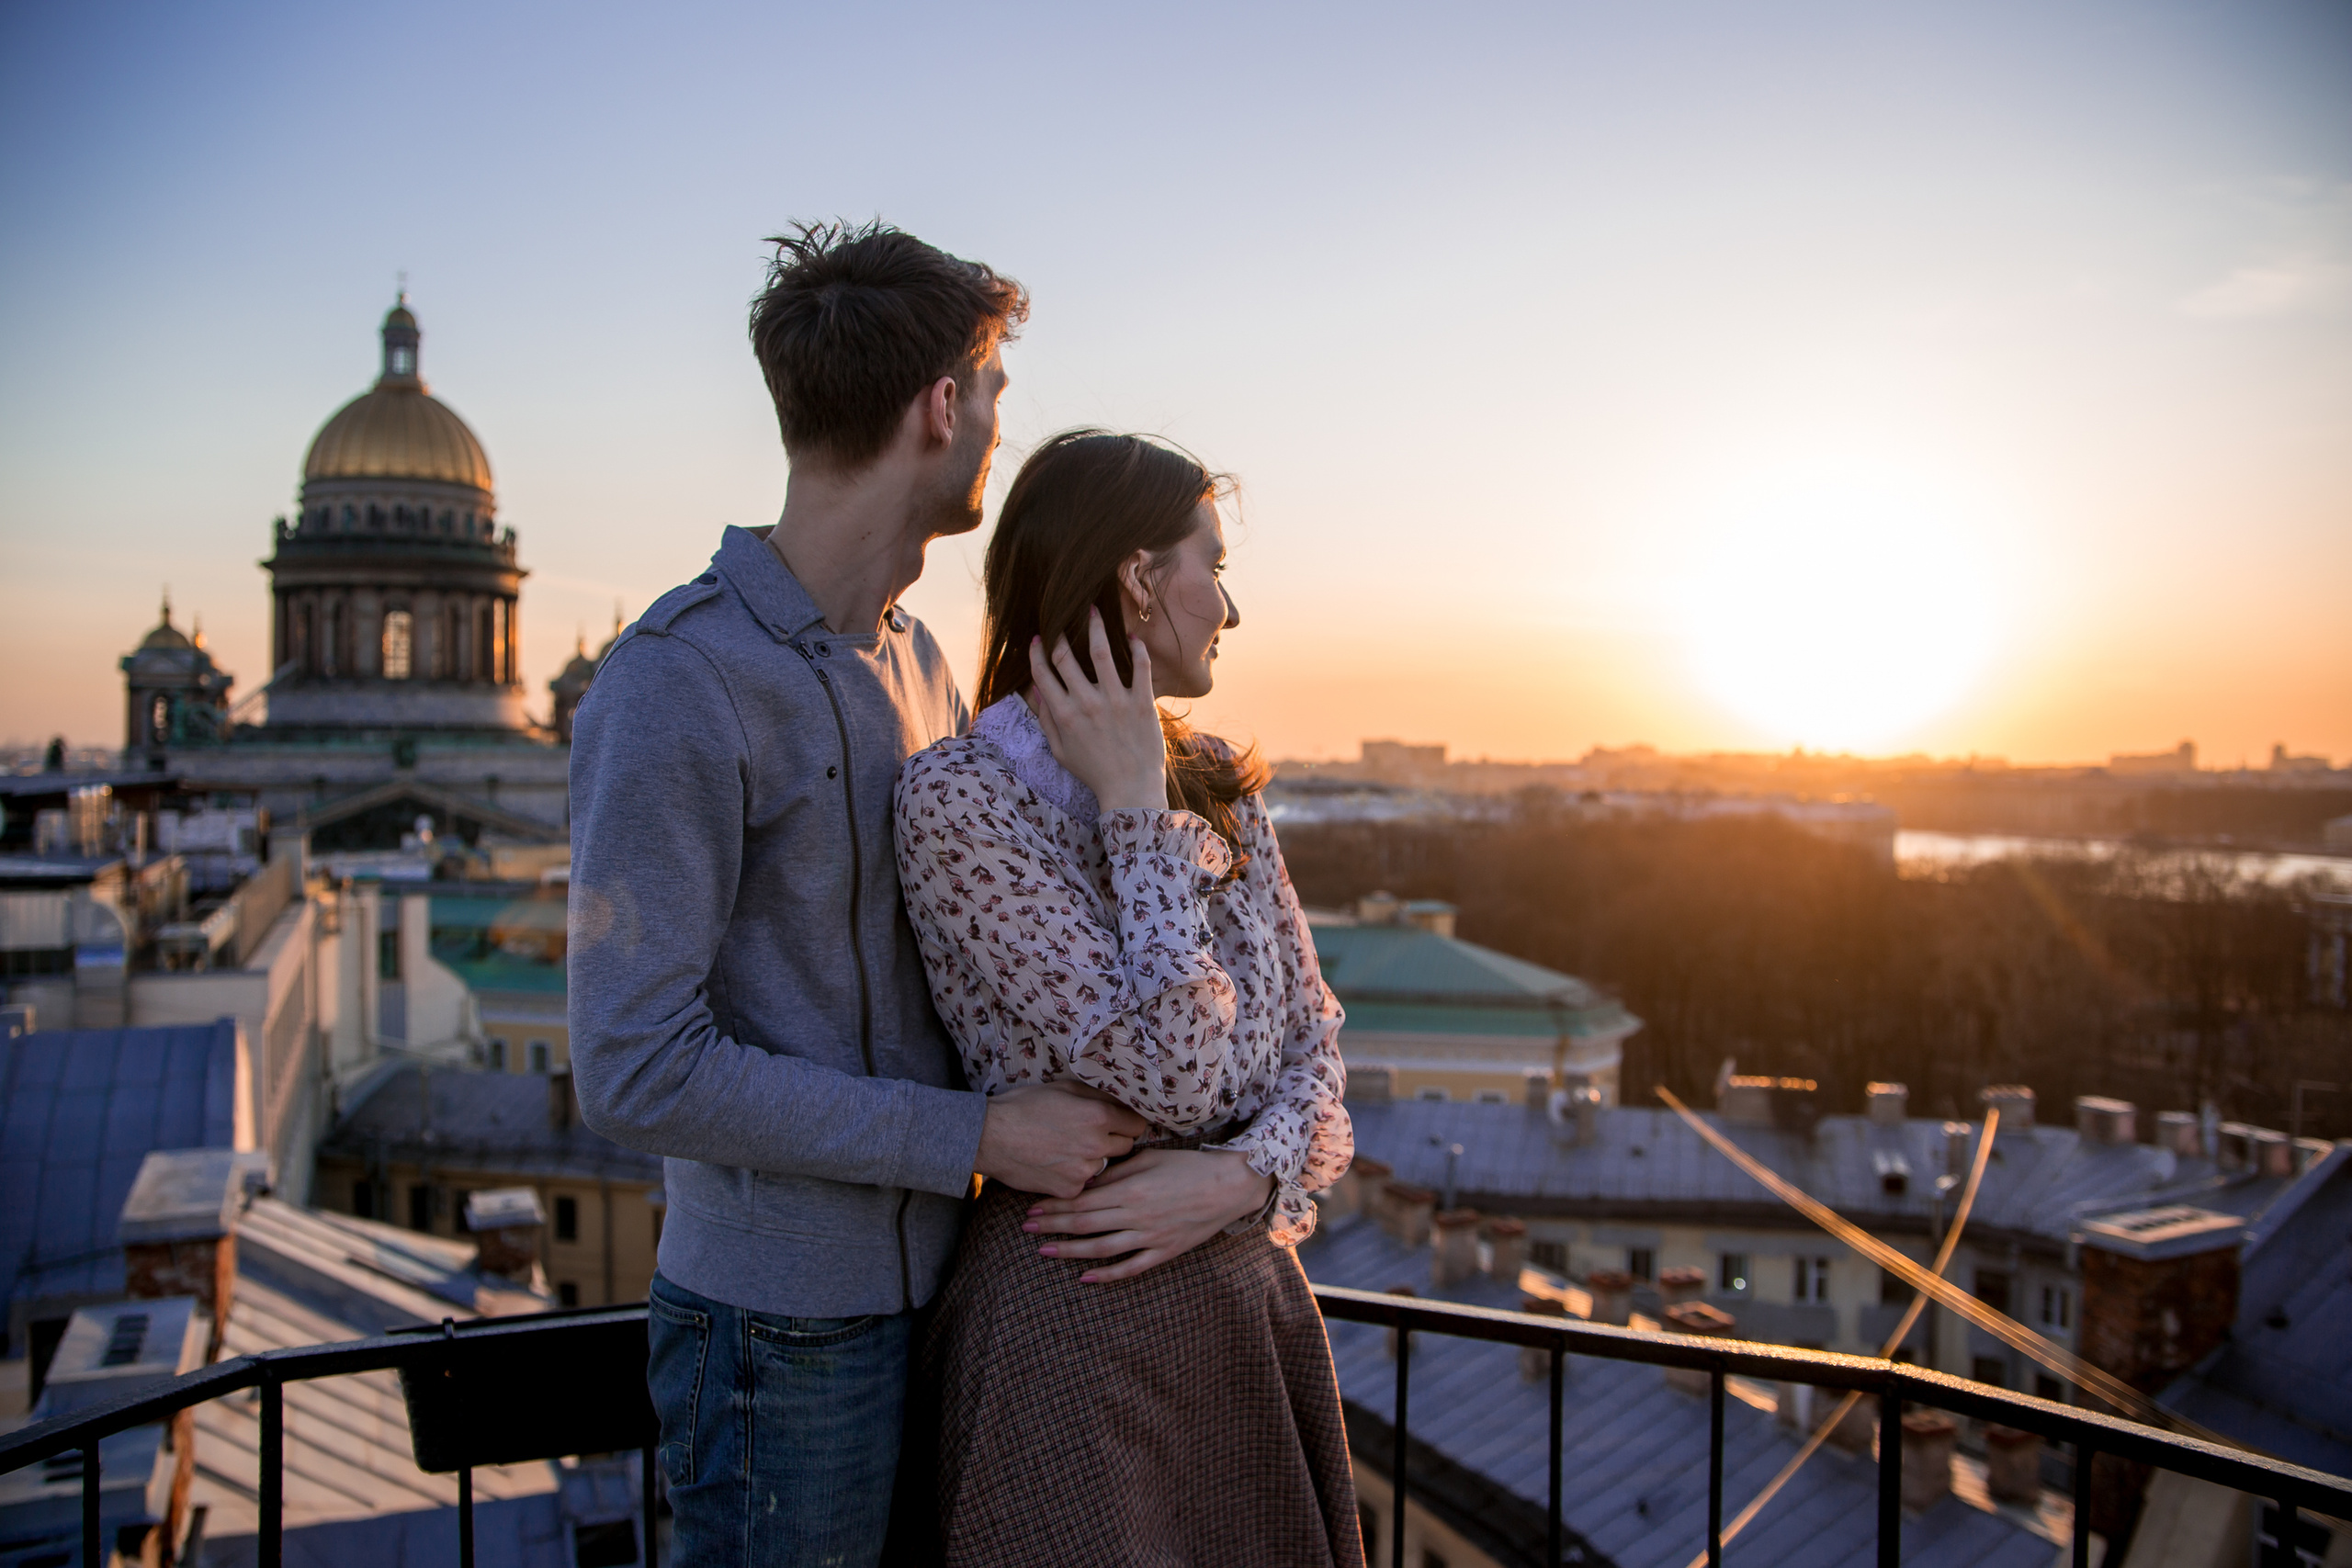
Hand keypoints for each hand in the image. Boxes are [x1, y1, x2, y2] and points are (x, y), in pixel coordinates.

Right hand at [975, 1081, 1149, 1199]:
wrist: (990, 1136)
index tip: (1120, 1124)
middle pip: (1126, 1148)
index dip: (1128, 1123)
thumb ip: (1098, 1096)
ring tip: (1068, 1150)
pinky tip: (1055, 1165)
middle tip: (1092, 1137)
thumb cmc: (1025, 1106)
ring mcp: (1084, 1171)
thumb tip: (1122, 1103)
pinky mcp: (1069, 1189)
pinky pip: (1083, 1184)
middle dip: (1114, 1142)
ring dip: (1093, 1160)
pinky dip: (1073, 1177)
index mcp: (1099, 1116)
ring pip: (1104, 1167)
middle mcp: (1097, 1145)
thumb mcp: (1064, 1089)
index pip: (1137, 1125)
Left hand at [1022, 1147, 1273, 1283]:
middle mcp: (1136, 1215)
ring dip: (1070, 1251)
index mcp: (1130, 1189)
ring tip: (1045, 1251)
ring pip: (1101, 1248)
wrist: (1229, 1186)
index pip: (1083, 1200)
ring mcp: (1150, 1236)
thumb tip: (1087, 1179)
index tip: (1033, 1207)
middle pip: (1085, 1224)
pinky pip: (1130, 1267)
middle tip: (1026, 1227)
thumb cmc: (1189, 1165)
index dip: (1055, 1205)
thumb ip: (1118, 1171)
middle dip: (1053, 1225)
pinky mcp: (1164, 1252)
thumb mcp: (1150, 1159)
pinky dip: (1107, 1275)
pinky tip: (1086, 1278)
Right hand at [1025, 608, 1168, 810]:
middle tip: (1063, 617)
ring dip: (1095, 627)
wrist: (1131, 790)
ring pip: (1101, 652)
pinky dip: (1137, 647)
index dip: (1036, 652)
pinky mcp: (1142, 702)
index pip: (1042, 673)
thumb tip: (1034, 690)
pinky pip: (1140, 665)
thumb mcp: (1060, 751)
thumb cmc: (1094, 772)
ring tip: (1093, 610)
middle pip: (1066, 657)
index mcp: (1064, 715)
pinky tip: (1132, 636)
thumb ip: (1046, 719)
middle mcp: (1086, 703)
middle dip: (1060, 634)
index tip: (1038, 639)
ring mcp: (1116, 701)